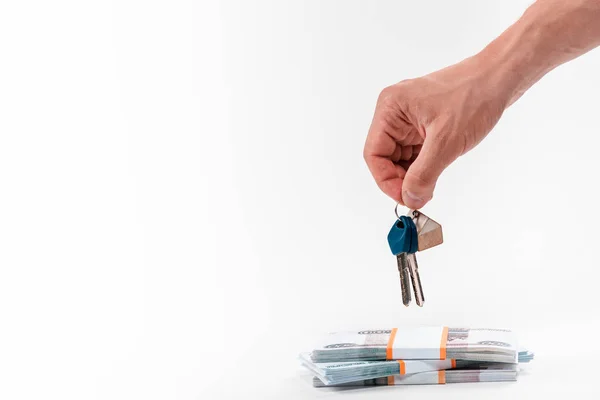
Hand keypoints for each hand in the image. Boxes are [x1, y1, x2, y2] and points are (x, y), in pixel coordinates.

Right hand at [363, 56, 509, 208]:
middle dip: (400, 178)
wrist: (501, 78)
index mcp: (391, 108)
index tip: (405, 197)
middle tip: (420, 195)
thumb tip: (410, 199)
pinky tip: (436, 170)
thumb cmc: (475, 96)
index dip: (386, 180)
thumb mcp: (446, 142)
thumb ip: (424, 174)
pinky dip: (423, 166)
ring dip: (413, 174)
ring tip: (431, 183)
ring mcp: (409, 117)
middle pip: (385, 157)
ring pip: (400, 157)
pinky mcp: (423, 123)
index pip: (374, 154)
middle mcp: (395, 111)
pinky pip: (414, 152)